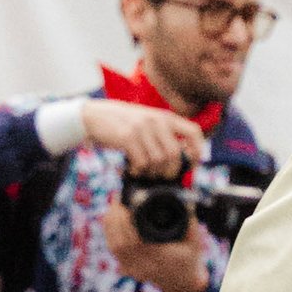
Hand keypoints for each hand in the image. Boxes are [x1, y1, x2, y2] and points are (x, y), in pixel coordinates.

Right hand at [84, 98, 208, 177]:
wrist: (94, 116)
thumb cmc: (122, 124)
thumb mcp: (147, 122)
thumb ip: (164, 135)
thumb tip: (181, 160)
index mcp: (165, 117)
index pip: (194, 132)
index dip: (198, 151)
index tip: (193, 164)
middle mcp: (156, 120)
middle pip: (175, 154)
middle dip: (170, 171)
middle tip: (162, 176)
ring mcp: (142, 127)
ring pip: (158, 161)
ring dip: (152, 172)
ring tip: (144, 170)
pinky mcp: (128, 137)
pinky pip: (142, 162)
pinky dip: (139, 170)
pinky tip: (133, 168)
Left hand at [103, 192, 212, 291]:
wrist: (182, 283)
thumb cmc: (189, 258)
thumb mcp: (194, 240)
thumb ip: (189, 220)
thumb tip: (183, 197)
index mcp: (161, 258)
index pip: (137, 241)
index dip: (126, 221)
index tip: (125, 202)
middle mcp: (145, 266)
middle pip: (121, 243)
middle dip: (116, 219)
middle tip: (117, 200)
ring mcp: (134, 269)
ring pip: (114, 246)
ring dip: (110, 225)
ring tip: (113, 207)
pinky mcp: (127, 269)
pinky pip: (113, 250)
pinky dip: (109, 233)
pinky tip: (111, 219)